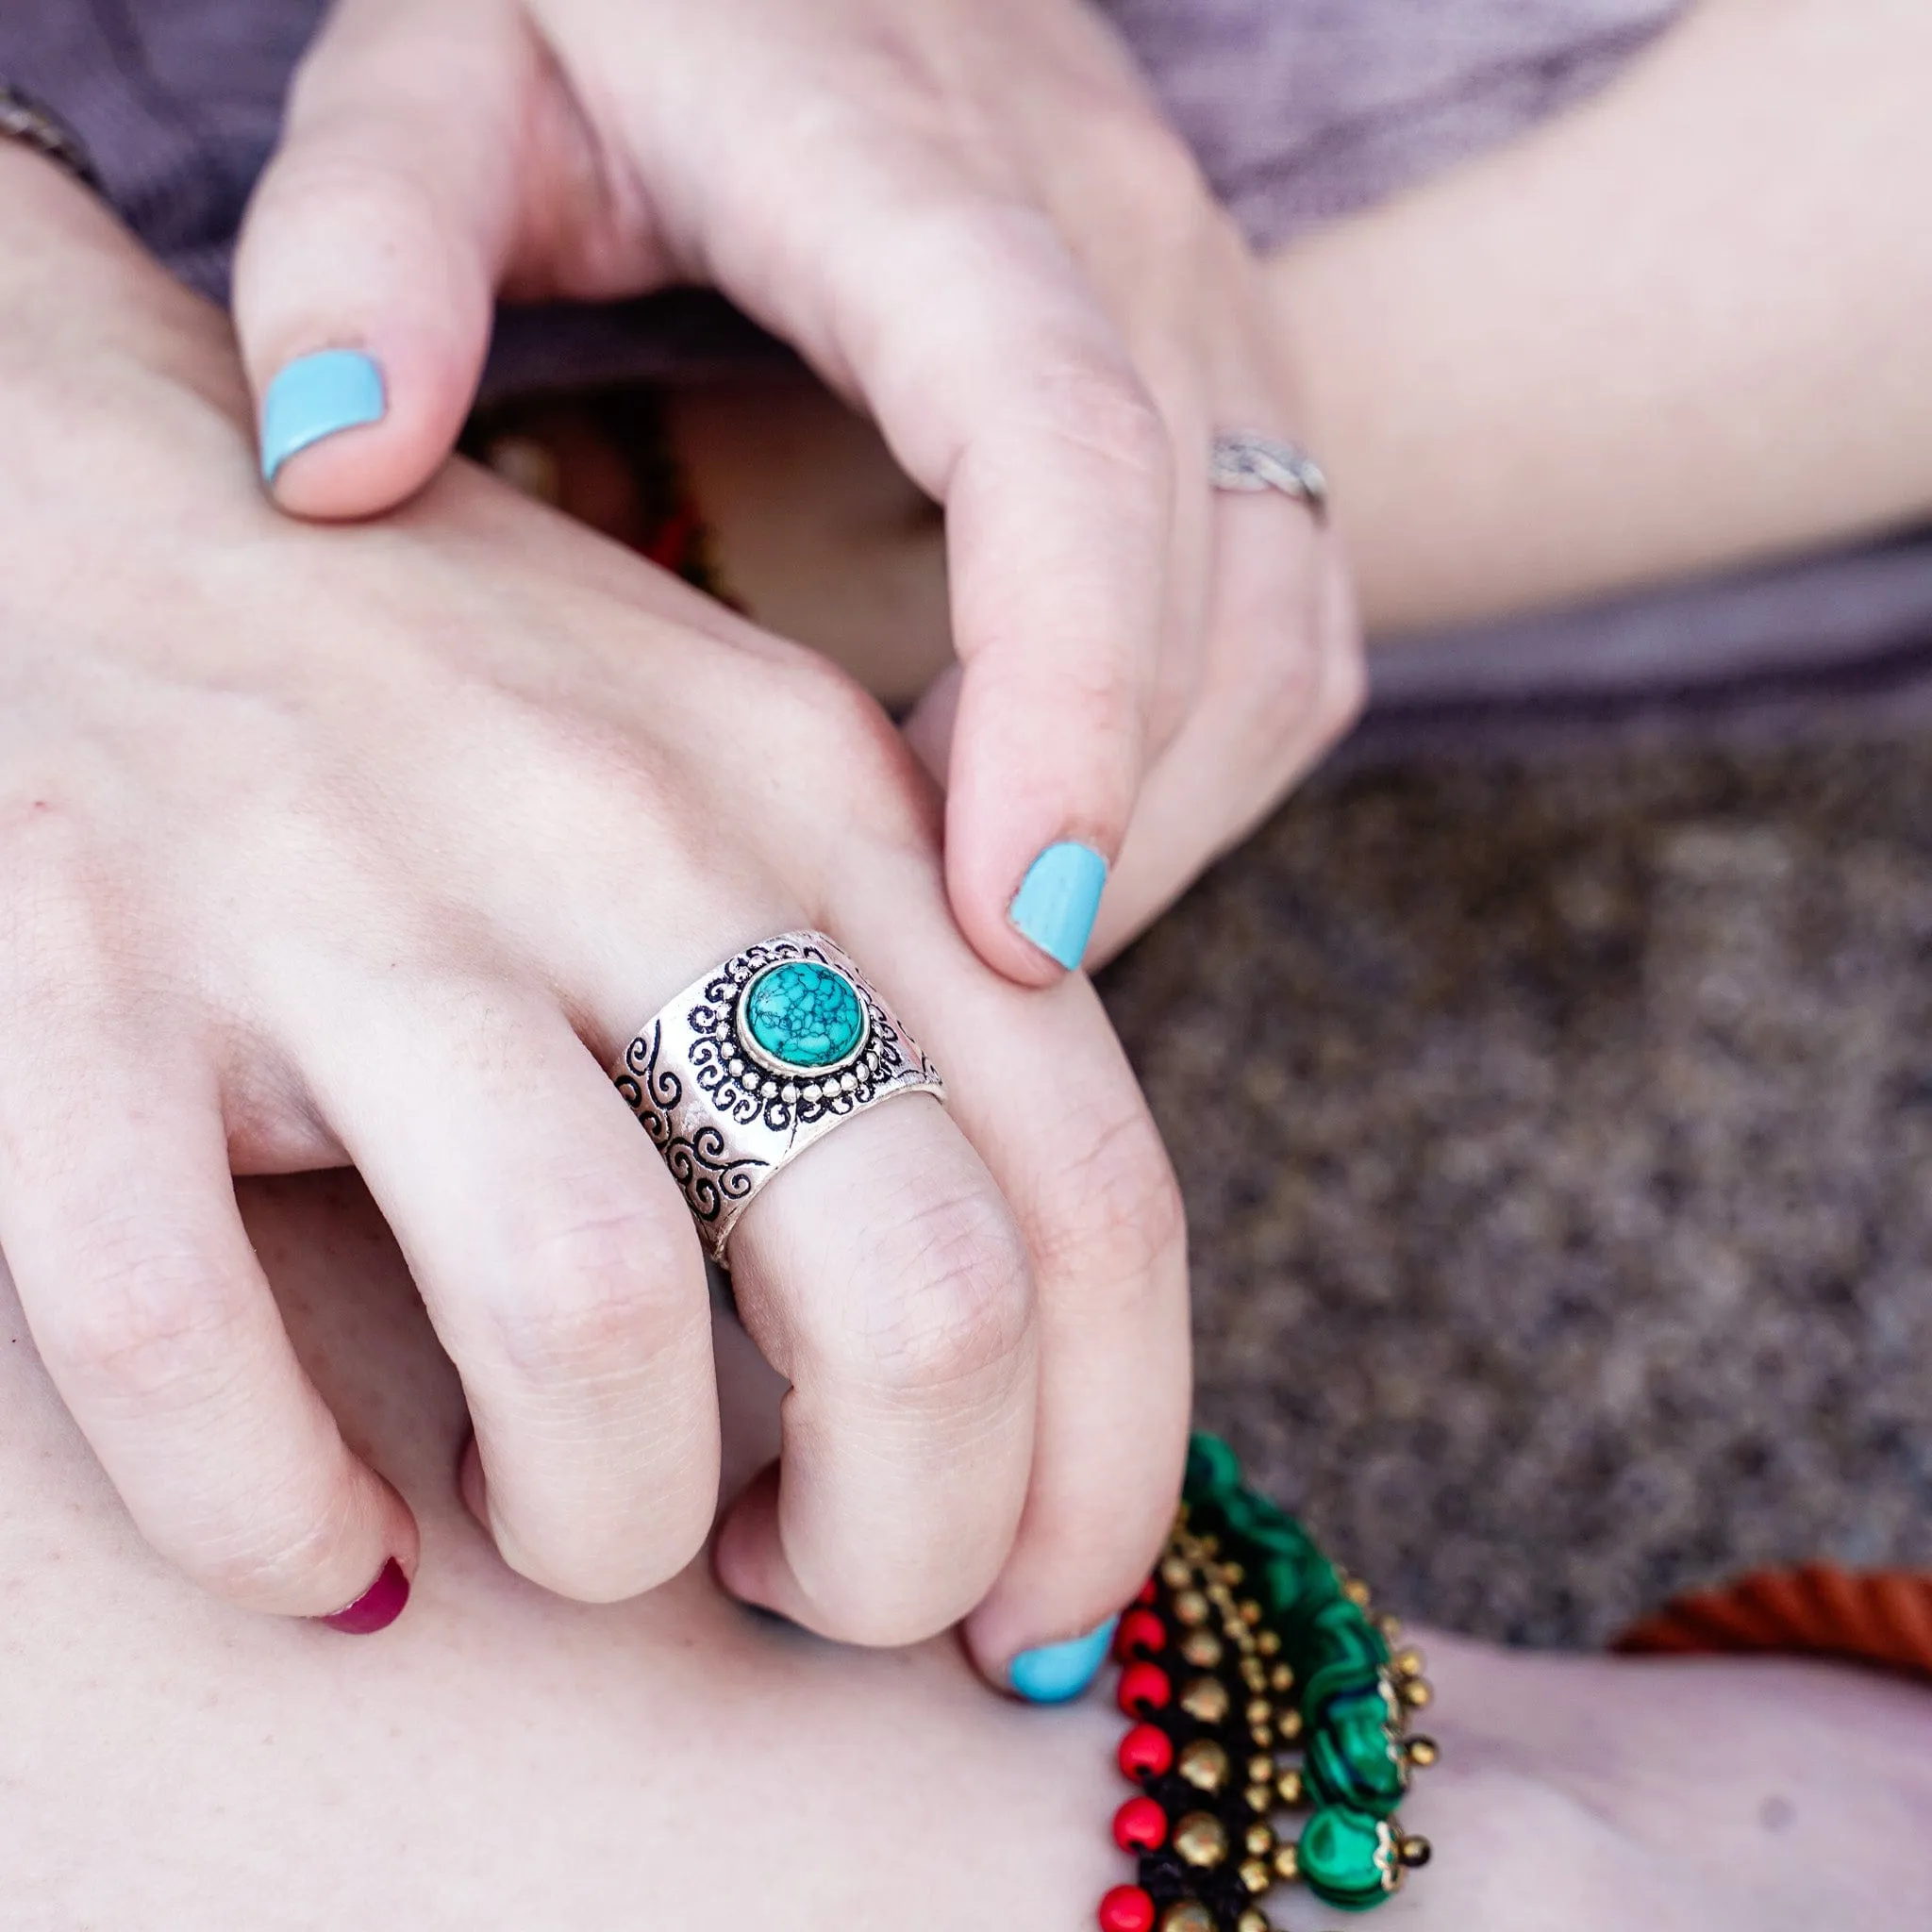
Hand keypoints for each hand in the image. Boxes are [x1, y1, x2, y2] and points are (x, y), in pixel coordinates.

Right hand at [0, 148, 1186, 1677]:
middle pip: (920, 1290)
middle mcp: (626, 825)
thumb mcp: (734, 806)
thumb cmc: (445, 711)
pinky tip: (322, 1539)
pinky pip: (193, 1345)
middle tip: (808, 1589)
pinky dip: (275, 1515)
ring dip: (608, 1525)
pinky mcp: (71, 965)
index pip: (1091, 1186)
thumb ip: (900, 1027)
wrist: (77, 499)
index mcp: (827, 798)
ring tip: (562, 1518)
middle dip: (907, 1541)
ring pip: (595, 1326)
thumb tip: (1015, 1372)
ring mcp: (344, 885)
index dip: (1107, 1463)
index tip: (1039, 1612)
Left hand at [232, 0, 1361, 979]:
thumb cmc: (627, 3)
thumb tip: (330, 464)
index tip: (1005, 919)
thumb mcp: (456, 64)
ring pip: (1267, 621)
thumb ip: (373, 233)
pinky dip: (1194, 761)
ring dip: (1154, 811)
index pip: (1057, 435)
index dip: (1064, 689)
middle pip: (1194, 572)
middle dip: (1108, 819)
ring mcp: (1208, 305)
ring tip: (982, 949)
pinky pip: (1287, 614)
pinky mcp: (1236, 377)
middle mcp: (1115, 229)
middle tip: (965, 1017)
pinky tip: (1044, 824)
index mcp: (917, 167)